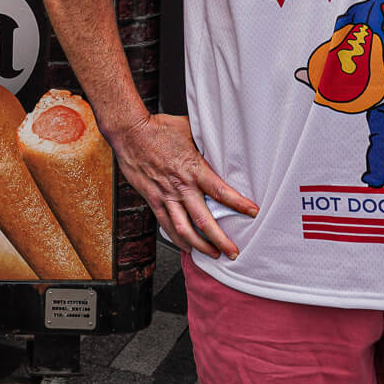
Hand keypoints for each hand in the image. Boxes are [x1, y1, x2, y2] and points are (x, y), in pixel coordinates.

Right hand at [105, 113, 258, 259]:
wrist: (130, 132)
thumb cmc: (159, 128)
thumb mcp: (190, 130)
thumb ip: (206, 141)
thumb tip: (223, 138)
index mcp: (194, 170)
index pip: (221, 192)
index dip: (239, 204)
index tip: (253, 212)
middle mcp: (181, 187)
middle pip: (204, 221)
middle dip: (221, 240)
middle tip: (233, 252)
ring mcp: (165, 196)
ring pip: (184, 230)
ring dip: (201, 246)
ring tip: (213, 254)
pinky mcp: (152, 199)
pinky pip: (166, 225)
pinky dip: (178, 239)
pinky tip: (187, 247)